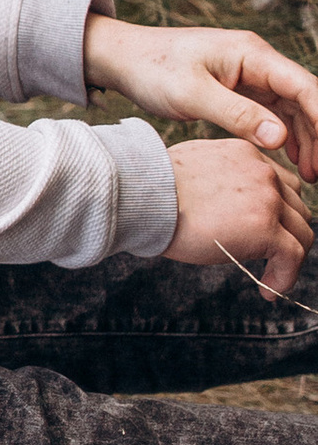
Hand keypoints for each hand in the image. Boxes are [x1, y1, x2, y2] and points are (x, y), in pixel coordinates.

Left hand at [85, 13, 317, 181]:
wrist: (122, 58)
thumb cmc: (152, 69)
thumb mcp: (193, 94)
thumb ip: (237, 115)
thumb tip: (280, 138)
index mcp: (252, 54)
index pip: (304, 86)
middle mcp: (258, 61)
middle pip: (304, 99)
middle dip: (316, 135)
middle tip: (317, 173)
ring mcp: (250, 74)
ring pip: (291, 108)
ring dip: (303, 138)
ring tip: (308, 173)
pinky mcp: (239, 88)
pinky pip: (272, 112)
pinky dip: (283, 135)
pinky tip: (288, 158)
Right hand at [162, 135, 310, 299]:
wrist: (142, 196)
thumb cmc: (152, 190)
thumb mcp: (193, 170)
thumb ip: (218, 180)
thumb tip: (215, 206)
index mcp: (246, 154)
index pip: (280, 182)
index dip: (277, 210)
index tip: (263, 230)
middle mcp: (263, 171)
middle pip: (296, 207)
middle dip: (286, 233)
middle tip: (267, 256)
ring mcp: (267, 199)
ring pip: (302, 232)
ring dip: (289, 257)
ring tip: (270, 276)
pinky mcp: (265, 228)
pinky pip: (293, 256)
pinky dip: (286, 277)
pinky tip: (268, 290)